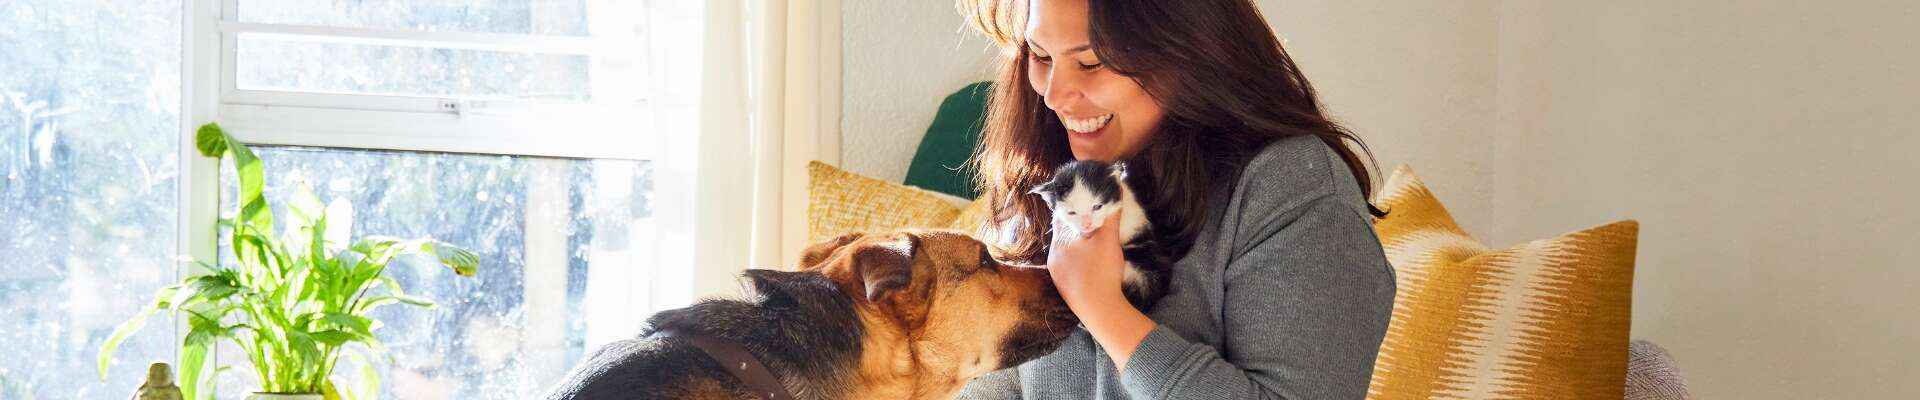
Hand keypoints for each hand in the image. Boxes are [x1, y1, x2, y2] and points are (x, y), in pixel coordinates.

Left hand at [1045, 212, 1155, 370]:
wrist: (1100, 312)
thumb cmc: (1101, 272)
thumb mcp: (1108, 239)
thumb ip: (1110, 214)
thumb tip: (1114, 189)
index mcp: (1058, 243)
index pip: (1062, 216)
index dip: (1074, 205)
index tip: (1085, 198)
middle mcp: (1053, 258)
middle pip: (1064, 233)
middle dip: (1078, 224)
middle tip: (1093, 215)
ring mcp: (1058, 275)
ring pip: (1067, 251)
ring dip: (1079, 242)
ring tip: (1094, 236)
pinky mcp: (1066, 288)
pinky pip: (1071, 266)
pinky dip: (1080, 259)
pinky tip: (1092, 260)